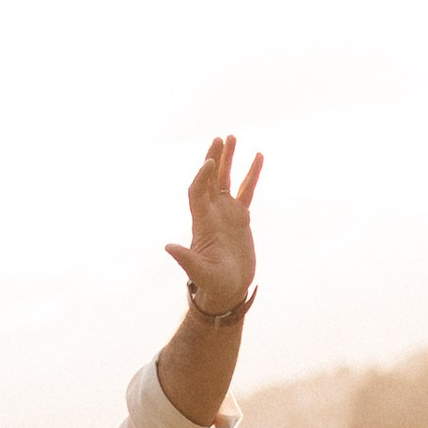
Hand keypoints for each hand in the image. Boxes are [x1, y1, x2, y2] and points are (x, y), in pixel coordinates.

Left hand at [164, 133, 261, 314]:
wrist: (228, 289)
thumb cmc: (213, 284)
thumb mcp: (200, 273)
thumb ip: (186, 260)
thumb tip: (169, 247)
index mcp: (202, 222)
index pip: (198, 191)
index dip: (202, 176)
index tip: (211, 162)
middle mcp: (212, 213)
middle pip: (210, 179)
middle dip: (214, 158)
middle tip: (220, 138)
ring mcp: (226, 213)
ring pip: (226, 180)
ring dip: (228, 160)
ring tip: (232, 137)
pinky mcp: (240, 217)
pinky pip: (246, 190)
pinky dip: (251, 174)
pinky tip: (258, 156)